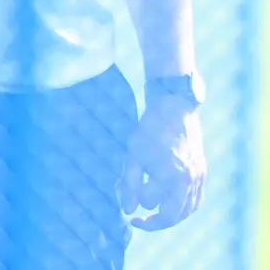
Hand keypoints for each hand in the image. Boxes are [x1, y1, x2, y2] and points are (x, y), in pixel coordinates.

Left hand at [121, 98, 206, 230]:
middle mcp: (188, 179)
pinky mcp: (202, 174)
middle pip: (171, 216)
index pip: (149, 201)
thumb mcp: (134, 152)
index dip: (134, 200)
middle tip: (139, 222)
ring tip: (154, 217)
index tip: (126, 199)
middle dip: (153, 222)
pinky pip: (196, 202)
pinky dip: (185, 210)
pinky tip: (173, 209)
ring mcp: (198, 177)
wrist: (176, 108)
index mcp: (169, 173)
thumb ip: (130, 182)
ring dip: (170, 218)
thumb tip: (128, 210)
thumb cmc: (151, 128)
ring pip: (186, 212)